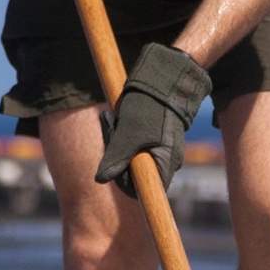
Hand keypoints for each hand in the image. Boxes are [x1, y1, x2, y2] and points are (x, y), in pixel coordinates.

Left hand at [96, 43, 211, 194]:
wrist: (164, 80)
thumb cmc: (149, 107)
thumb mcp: (128, 134)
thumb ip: (115, 158)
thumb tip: (100, 179)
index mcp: (166, 164)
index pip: (143, 189)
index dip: (123, 181)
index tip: (113, 163)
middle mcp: (168, 160)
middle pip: (136, 173)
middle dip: (118, 157)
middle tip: (112, 134)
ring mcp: (164, 148)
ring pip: (134, 156)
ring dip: (120, 143)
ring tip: (115, 121)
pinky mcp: (158, 137)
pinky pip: (137, 144)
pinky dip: (125, 134)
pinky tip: (119, 118)